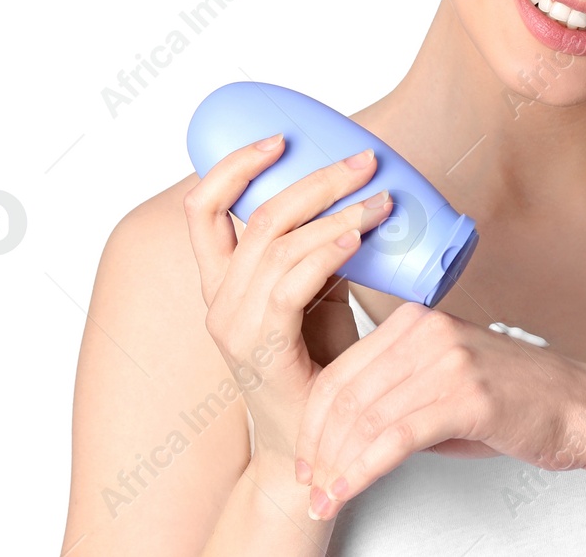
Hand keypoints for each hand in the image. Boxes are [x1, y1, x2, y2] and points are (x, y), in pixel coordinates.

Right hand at [182, 133, 395, 472]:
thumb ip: (324, 252)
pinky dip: (326, 252)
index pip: (204, 209)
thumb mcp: (319, 295)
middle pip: (256, 214)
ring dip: (335, 211)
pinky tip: (358, 235)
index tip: (279, 137)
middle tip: (363, 159)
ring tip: (381, 198)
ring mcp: (235, 326)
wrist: (313, 448)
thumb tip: (361, 199)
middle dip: (313, 177)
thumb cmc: (320, 368)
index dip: (233, 165)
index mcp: (223, 281)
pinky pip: (290, 286)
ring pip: (277, 244)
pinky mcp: (262, 349)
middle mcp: (219, 299)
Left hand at [295, 301, 585, 519]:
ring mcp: (448, 360)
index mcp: (418, 321)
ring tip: (325, 497)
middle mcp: (429, 332)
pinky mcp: (467, 396)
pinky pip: (396, 437)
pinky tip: (347, 490)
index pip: (343, 369)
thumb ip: (401, 394)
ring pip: (366, 418)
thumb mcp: (450, 382)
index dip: (314, 420)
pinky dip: (362, 470)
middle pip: (345, 393)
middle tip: (310, 484)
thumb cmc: (523, 399)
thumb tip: (351, 432)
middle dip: (318, 448)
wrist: (584, 408)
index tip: (307, 457)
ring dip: (336, 466)